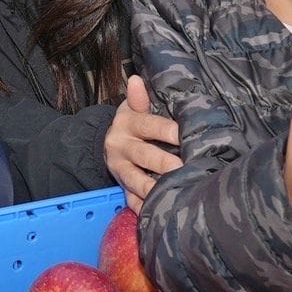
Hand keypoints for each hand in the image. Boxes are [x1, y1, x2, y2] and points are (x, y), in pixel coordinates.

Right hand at [105, 75, 182, 210]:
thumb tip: (136, 80)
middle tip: (183, 168)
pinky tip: (157, 212)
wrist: (108, 144)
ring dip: (154, 188)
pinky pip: (130, 200)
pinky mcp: (121, 187)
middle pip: (144, 155)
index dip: (167, 130)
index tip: (183, 135)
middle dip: (164, 163)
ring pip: (136, 181)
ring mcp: (120, 170)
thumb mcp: (132, 108)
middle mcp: (121, 147)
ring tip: (173, 192)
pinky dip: (143, 207)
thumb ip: (138, 98)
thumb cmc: (131, 124)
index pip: (148, 126)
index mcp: (127, 124)